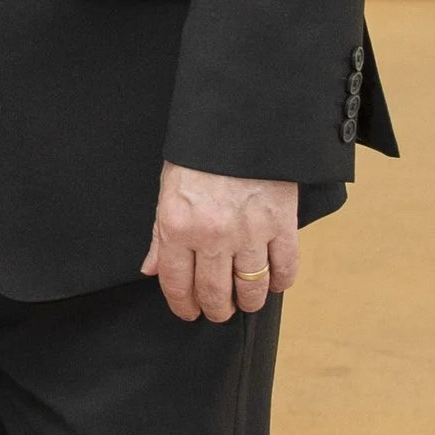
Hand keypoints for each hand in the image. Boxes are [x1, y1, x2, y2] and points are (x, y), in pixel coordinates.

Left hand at [142, 165, 299, 322]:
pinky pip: (284, 267)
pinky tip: (274, 283)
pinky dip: (280, 282)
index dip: (182, 305)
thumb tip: (150, 269)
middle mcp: (212, 235)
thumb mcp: (168, 189)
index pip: (176, 282)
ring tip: (245, 302)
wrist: (241, 122)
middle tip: (217, 311)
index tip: (188, 313)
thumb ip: (159, 234)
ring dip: (247, 302)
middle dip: (215, 309)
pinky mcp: (282, 223)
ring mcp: (249, 232)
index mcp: (177, 226)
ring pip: (250, 287)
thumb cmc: (201, 154)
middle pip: (213, 292)